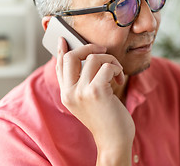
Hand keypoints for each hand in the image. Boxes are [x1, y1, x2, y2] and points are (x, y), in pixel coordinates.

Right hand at [56, 37, 134, 164]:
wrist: (113, 141)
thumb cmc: (105, 118)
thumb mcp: (87, 101)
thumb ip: (82, 83)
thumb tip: (86, 59)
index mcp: (66, 94)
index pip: (59, 66)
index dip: (61, 51)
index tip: (64, 40)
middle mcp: (69, 93)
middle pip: (71, 56)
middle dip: (88, 47)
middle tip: (103, 50)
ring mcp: (81, 92)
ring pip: (93, 58)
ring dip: (110, 60)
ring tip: (116, 71)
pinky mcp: (96, 92)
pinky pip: (106, 66)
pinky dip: (116, 68)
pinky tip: (119, 77)